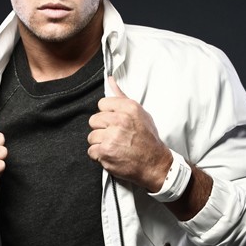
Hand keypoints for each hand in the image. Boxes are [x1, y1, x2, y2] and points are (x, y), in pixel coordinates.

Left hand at [87, 76, 171, 190]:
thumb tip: (110, 80)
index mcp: (129, 108)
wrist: (155, 164)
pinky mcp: (105, 152)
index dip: (107, 115)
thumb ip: (122, 98)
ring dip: (100, 144)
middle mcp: (120, 121)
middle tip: (114, 137)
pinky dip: (99, 156)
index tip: (115, 123)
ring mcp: (111, 137)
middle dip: (102, 130)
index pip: (102, 104)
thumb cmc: (148, 140)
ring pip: (91, 137)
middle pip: (94, 120)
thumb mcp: (140, 114)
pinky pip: (91, 151)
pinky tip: (111, 155)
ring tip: (114, 147)